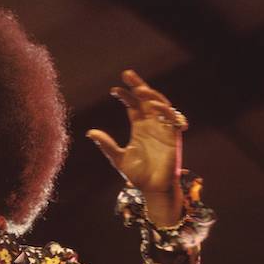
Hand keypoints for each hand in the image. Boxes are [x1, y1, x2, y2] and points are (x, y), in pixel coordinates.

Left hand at [87, 69, 184, 192]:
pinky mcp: (173, 137)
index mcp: (140, 127)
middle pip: (147, 99)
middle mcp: (152, 125)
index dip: (125, 96)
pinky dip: (167, 112)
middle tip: (127, 74)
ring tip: (140, 89)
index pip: (133, 105)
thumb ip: (106, 145)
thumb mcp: (118, 158)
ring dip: (152, 95)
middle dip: (139, 86)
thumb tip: (90, 132)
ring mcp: (163, 129)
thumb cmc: (138, 175)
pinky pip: (174, 119)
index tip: (113, 90)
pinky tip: (155, 107)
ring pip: (161, 104)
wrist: (153, 190)